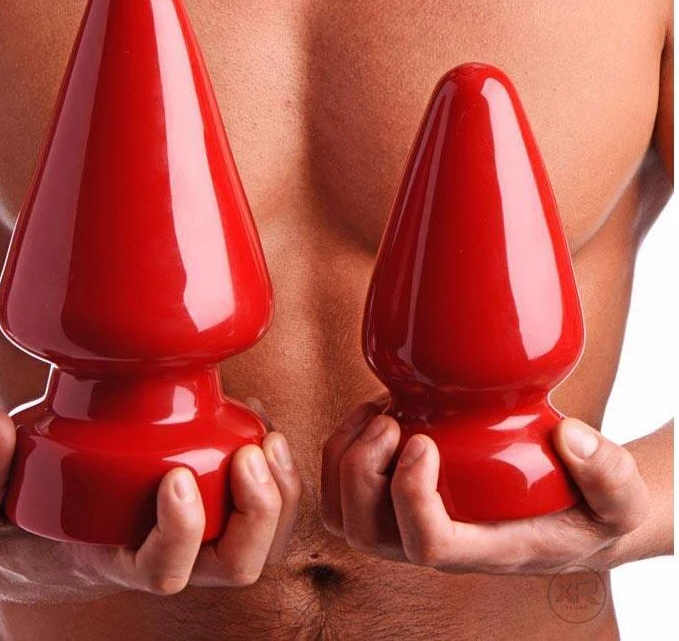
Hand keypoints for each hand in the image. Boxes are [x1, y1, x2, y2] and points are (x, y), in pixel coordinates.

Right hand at [0, 408, 300, 601]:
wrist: (39, 520)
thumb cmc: (11, 519)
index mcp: (115, 561)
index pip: (163, 572)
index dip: (182, 534)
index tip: (175, 475)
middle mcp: (166, 549)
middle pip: (237, 565)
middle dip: (258, 515)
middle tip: (250, 454)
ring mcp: (195, 524)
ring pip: (264, 536)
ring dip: (282, 490)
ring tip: (269, 436)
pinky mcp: (209, 493)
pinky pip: (263, 494)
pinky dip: (273, 460)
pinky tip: (256, 415)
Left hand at [321, 397, 649, 573]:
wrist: (565, 506)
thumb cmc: (587, 505)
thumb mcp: (619, 495)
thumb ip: (608, 472)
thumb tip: (569, 437)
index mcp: (483, 548)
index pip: (428, 544)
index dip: (411, 494)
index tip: (425, 439)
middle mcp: (435, 543)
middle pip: (366, 531)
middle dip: (364, 471)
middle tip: (392, 420)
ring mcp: (407, 524)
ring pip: (342, 514)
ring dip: (344, 457)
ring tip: (379, 412)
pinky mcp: (393, 499)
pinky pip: (339, 488)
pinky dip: (340, 448)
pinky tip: (375, 411)